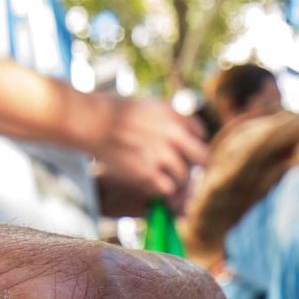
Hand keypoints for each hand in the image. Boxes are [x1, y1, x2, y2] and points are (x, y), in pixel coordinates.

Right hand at [89, 95, 206, 200]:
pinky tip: (153, 185)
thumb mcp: (153, 107)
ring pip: (184, 178)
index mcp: (176, 117)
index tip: (182, 149)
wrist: (95, 122)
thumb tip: (195, 138)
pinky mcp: (148, 174)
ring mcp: (162, 156)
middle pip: (203, 159)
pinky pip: (168, 190)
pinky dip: (163, 191)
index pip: (201, 134)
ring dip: (176, 182)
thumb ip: (174, 120)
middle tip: (184, 171)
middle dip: (195, 166)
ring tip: (161, 178)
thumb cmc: (119, 114)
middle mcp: (174, 136)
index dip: (192, 143)